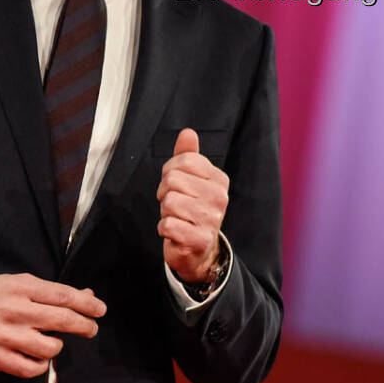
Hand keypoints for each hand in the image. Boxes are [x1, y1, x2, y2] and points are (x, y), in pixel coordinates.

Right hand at [0, 273, 104, 377]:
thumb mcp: (21, 284)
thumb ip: (52, 292)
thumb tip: (86, 296)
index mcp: (22, 288)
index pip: (64, 296)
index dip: (87, 304)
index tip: (100, 310)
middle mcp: (14, 311)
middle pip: (62, 320)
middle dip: (84, 325)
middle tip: (91, 328)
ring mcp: (4, 335)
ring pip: (49, 347)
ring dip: (58, 346)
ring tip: (53, 342)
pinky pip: (28, 368)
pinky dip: (40, 365)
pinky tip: (38, 357)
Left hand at [157, 127, 229, 282]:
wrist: (200, 250)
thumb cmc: (192, 209)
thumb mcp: (192, 180)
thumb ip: (189, 156)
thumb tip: (188, 132)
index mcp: (219, 179)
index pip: (184, 160)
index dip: (170, 171)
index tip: (175, 184)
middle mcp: (219, 197)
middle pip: (173, 179)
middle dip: (165, 192)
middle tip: (175, 204)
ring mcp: (211, 219)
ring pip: (169, 202)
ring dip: (165, 212)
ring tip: (177, 217)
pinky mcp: (198, 239)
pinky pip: (167, 225)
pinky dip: (164, 229)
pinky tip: (175, 232)